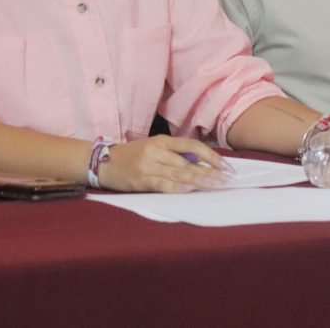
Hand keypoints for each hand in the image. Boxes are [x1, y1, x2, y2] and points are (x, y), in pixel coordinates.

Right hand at [98, 136, 234, 192]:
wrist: (102, 161)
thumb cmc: (132, 156)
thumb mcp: (154, 148)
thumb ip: (175, 154)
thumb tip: (201, 163)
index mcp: (162, 141)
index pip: (192, 146)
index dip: (211, 155)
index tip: (226, 166)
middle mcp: (157, 151)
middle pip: (188, 162)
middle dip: (211, 172)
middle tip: (227, 180)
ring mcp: (148, 165)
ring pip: (179, 173)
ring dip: (200, 180)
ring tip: (216, 185)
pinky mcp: (141, 179)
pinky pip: (162, 183)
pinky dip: (177, 187)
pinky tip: (189, 189)